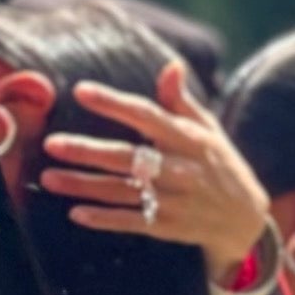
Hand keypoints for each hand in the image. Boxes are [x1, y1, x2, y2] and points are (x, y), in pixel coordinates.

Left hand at [39, 78, 270, 259]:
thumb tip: (171, 66)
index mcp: (188, 138)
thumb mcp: (208, 129)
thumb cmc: (219, 164)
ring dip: (84, 185)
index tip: (81, 90)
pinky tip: (76, 213)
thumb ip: (181, 100)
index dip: (113, 103)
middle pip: (127, 157)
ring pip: (122, 191)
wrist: (245, 219)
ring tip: (49, 178)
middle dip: (87, 150)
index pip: (145, 115)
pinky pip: (132, 222)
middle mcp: (181, 168)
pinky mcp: (169, 228)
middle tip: (50, 143)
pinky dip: (105, 219)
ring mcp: (175, 200)